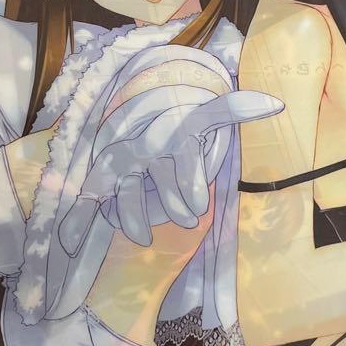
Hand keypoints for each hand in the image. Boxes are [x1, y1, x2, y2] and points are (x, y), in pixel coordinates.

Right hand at [58, 89, 282, 255]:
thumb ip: (234, 107)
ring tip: (143, 237)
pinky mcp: (102, 182)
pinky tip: (70, 242)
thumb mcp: (203, 114)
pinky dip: (77, 220)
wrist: (137, 115)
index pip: (180, 153)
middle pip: (152, 175)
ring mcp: (118, 163)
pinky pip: (89, 201)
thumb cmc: (176, 120)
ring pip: (121, 190)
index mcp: (167, 129)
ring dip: (131, 215)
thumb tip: (275, 102)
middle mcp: (141, 144)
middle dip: (171, 202)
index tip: (202, 207)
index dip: (190, 181)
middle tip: (190, 220)